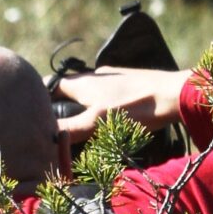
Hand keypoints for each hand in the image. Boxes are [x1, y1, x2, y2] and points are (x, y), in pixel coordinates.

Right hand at [54, 65, 191, 165]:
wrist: (174, 94)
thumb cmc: (134, 108)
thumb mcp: (96, 122)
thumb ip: (69, 130)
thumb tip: (44, 138)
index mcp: (82, 82)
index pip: (51, 86)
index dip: (41, 99)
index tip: (38, 115)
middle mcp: (95, 75)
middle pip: (71, 89)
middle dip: (64, 106)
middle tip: (63, 127)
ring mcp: (114, 77)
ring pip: (91, 91)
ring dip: (85, 106)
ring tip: (87, 127)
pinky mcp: (131, 82)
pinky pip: (109, 93)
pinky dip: (104, 104)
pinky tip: (113, 119)